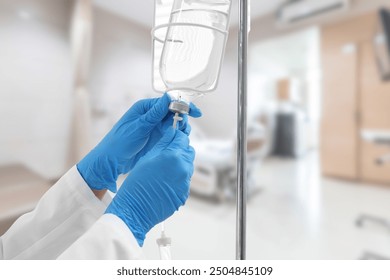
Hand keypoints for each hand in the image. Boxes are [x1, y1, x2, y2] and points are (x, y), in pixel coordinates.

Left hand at [77, 93, 200, 192]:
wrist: (111, 162)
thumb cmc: (119, 142)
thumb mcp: (138, 127)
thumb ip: (155, 113)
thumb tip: (169, 97)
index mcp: (145, 108)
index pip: (168, 102)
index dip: (183, 106)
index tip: (195, 112)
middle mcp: (151, 116)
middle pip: (174, 113)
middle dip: (183, 119)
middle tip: (184, 128)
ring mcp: (154, 128)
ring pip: (174, 125)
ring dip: (181, 129)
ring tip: (181, 136)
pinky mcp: (157, 140)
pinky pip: (171, 135)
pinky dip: (177, 137)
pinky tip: (179, 142)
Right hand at [105, 128, 194, 245]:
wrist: (135, 210)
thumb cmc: (136, 183)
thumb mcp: (147, 158)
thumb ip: (163, 144)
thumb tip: (172, 133)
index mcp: (173, 157)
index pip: (182, 138)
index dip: (176, 136)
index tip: (171, 137)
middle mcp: (183, 169)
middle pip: (188, 151)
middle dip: (180, 149)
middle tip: (166, 152)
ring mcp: (185, 182)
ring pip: (188, 165)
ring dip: (180, 163)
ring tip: (164, 168)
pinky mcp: (184, 193)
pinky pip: (185, 179)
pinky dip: (178, 177)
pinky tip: (164, 180)